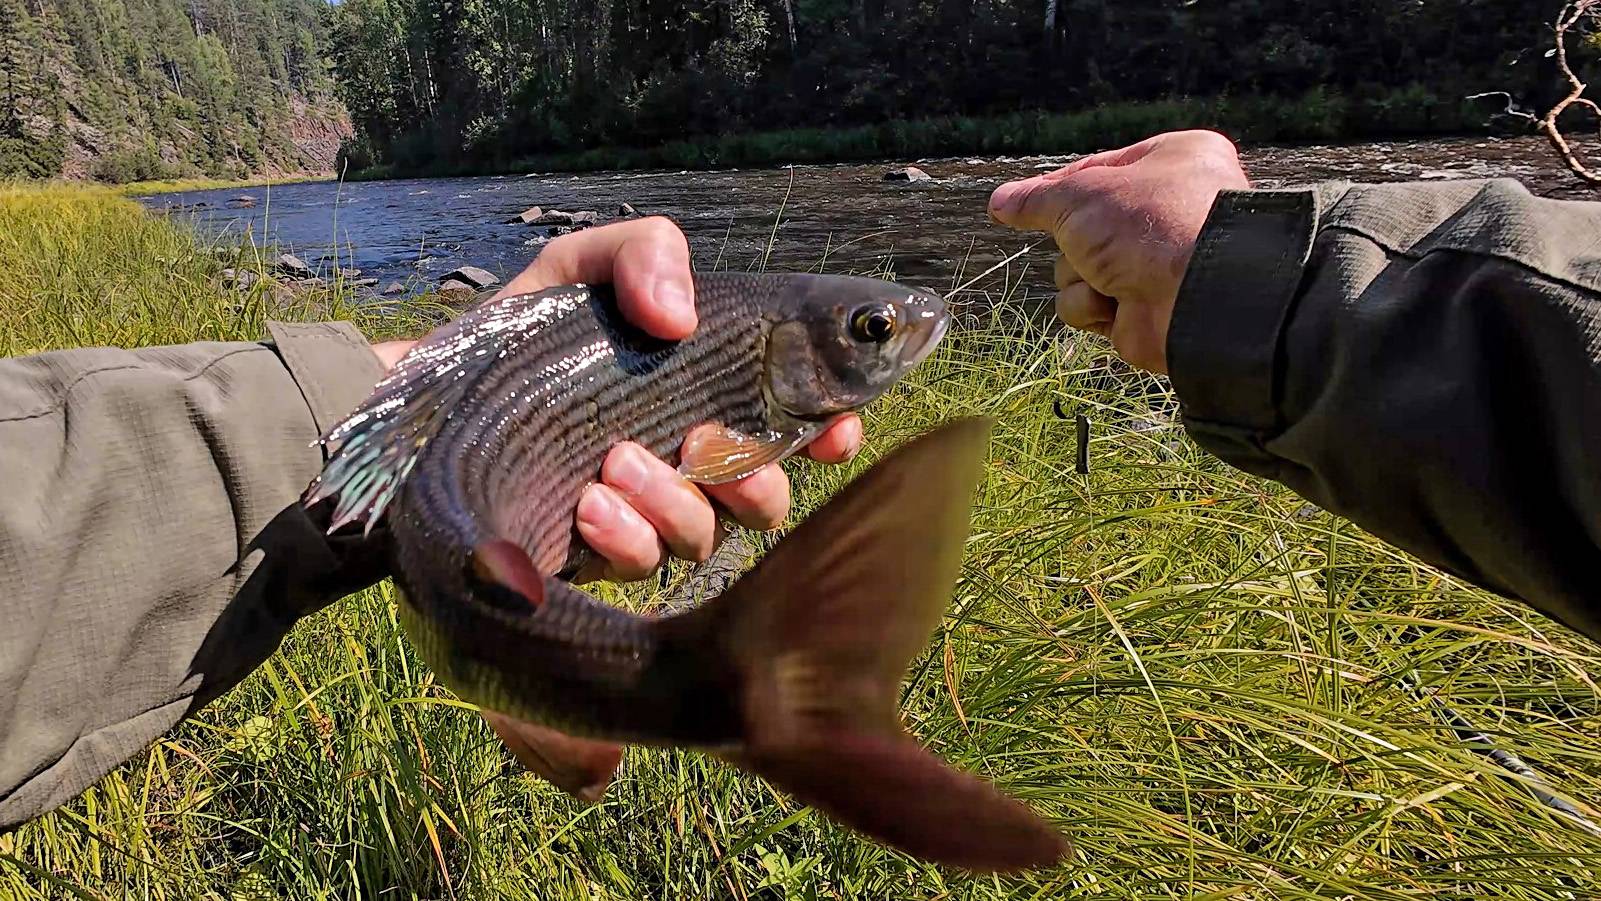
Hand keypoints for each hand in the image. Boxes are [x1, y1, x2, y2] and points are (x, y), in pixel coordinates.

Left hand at [370, 216, 862, 582]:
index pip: (794, 426)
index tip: (834, 430)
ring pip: (703, 538)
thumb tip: (681, 315)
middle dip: (752, 480)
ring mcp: (642, 519)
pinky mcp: (592, 563)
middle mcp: (684, 465)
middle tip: (702, 443)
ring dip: (674, 504)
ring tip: (614, 466)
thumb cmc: (515, 339)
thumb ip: (643, 254)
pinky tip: (588, 506)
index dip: (829, 431)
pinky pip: (637, 567)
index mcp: (702, 397)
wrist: (417, 406)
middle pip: (763, 499)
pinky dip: (624, 536)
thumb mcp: (578, 266)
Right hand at [986, 129, 1249, 373]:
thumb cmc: (1148, 224)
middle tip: (1089, 242)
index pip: (1098, 170)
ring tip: (1108, 276)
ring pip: (1077, 268)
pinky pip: (1088, 304)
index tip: (1025, 200)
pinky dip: (1090, 305)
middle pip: (1082, 224)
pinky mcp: (1139, 310)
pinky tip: (1113, 304)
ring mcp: (1153, 264)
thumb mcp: (1080, 195)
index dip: (1060, 188)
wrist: (1193, 295)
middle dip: (1074, 240)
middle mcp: (1168, 212)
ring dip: (1079, 275)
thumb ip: (1036, 199)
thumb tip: (999, 203)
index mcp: (1172, 162)